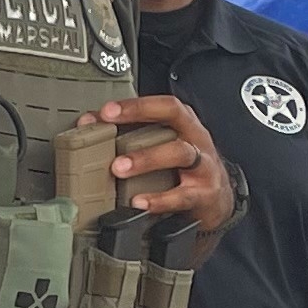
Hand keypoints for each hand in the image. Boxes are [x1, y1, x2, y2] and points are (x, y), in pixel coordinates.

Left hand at [98, 93, 233, 236]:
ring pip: (178, 153)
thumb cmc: (184, 168)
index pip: (162, 104)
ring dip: (146, 158)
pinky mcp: (204, 195)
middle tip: (107, 130)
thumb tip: (89, 125)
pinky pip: (182, 196)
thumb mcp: (163, 146)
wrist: (217, 201)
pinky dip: (159, 200)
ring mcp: (203, 166)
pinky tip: (139, 203)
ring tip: (118, 168)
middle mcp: (196, 139)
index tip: (107, 110)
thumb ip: (130, 133)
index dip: (135, 104)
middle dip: (140, 118)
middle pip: (174, 118)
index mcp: (184, 123)